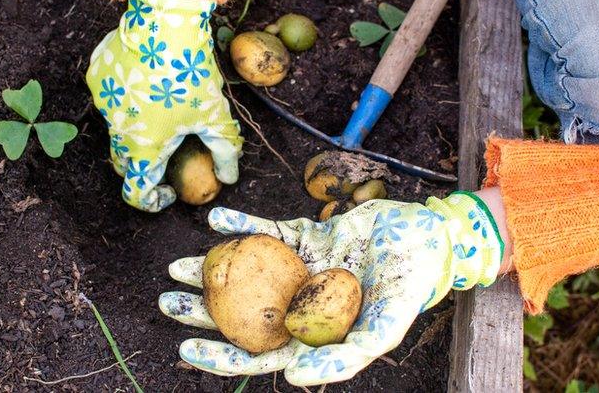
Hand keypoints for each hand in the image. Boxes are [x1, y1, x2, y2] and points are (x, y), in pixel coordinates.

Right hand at [87, 0, 242, 211]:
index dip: (154, 200)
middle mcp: (115, 129)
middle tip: (170, 148)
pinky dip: (126, 96)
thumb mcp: (215, 115)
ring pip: (117, 125)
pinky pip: (110, 96)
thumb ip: (225, 151)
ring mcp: (101, 102)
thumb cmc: (190, 74)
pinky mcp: (96, 77)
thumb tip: (229, 177)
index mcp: (142, 147)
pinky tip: (147, 78)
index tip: (170, 190)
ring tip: (163, 102)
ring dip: (137, 125)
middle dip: (145, 163)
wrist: (164, 23)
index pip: (136, 193)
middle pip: (125, 161)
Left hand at [158, 194, 503, 385]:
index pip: (259, 353)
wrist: (431, 234)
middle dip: (203, 311)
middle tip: (168, 301)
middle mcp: (301, 305)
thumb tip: (292, 379)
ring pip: (247, 273)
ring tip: (177, 267)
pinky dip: (242, 226)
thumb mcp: (386, 326)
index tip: (185, 349)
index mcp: (315, 335)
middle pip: (242, 313)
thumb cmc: (412, 283)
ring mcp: (301, 270)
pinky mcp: (306, 237)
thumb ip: (345, 357)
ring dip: (212, 269)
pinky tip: (216, 221)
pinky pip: (267, 231)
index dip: (221, 356)